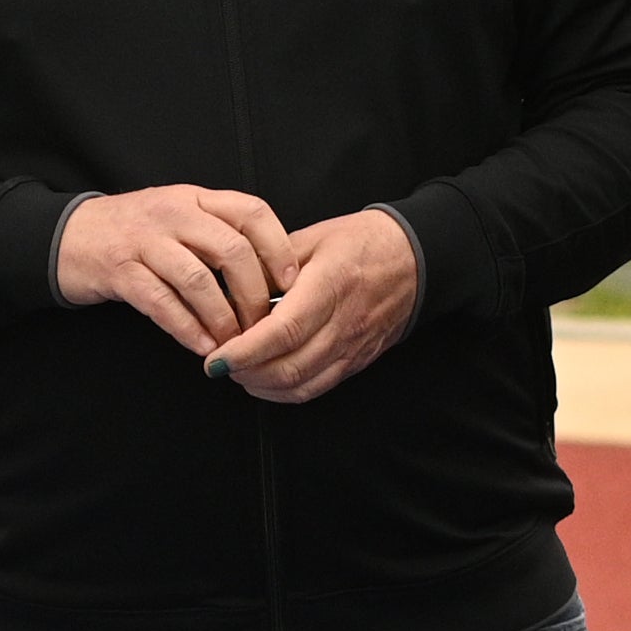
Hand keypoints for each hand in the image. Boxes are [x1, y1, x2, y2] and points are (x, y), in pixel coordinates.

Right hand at [57, 183, 295, 353]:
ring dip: (222, 318)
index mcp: (194, 198)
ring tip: (233, 343)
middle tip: (262, 325)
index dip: (277, 247)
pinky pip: (161, 303)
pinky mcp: (120, 271)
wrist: (68, 236)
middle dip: (253, 294)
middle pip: (231, 250)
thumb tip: (269, 275)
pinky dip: (186, 328)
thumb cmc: (134, 233)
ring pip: (198, 279)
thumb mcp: (179, 218)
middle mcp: (172, 212)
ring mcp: (144, 241)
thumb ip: (218, 233)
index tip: (290, 282)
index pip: (251, 211)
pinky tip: (202, 347)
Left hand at [211, 206, 421, 405]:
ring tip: (237, 372)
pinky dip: (283, 392)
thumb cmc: (362, 243)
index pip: (283, 332)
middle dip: (245, 373)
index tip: (217, 356)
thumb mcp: (311, 238)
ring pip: (300, 386)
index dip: (245, 351)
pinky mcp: (355, 363)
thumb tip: (229, 293)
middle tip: (219, 363)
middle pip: (288, 368)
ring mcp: (352, 348)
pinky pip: (315, 389)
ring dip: (261, 386)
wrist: (413, 259)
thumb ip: (269, 266)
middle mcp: (343, 324)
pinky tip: (264, 380)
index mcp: (330, 286)